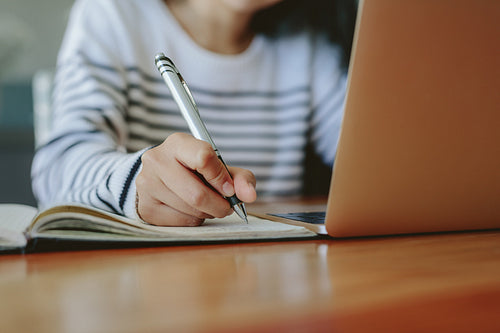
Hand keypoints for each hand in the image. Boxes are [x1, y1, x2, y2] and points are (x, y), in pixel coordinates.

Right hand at [135, 133, 256, 225]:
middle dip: (218, 205)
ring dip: (207, 213)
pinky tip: (192, 211)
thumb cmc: (196, 170)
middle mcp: (157, 160)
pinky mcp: (146, 207)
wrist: (162, 177)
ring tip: (208, 206)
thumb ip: (240, 178)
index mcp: (178, 143)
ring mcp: (147, 184)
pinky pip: (181, 222)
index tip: (229, 189)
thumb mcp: (220, 167)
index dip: (221, 178)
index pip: (203, 157)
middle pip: (197, 193)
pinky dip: (194, 220)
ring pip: (190, 210)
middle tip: (225, 207)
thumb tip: (249, 196)